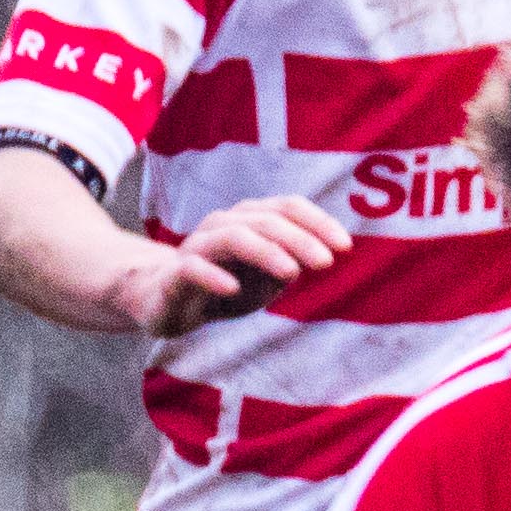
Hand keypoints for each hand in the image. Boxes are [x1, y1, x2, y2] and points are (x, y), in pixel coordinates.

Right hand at [115, 196, 349, 340]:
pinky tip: (234, 290)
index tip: (345, 247)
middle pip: (265, 220)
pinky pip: (192, 268)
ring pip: (233, 237)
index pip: (287, 207)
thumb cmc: (226, 286)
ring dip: (266, 252)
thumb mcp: (268, 279)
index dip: (318, 222)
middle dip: (299, 239)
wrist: (165, 302)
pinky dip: (213, 276)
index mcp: (249, 220)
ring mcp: (197, 247)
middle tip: (326, 263)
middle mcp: (224, 225)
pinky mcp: (174, 274)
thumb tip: (326, 255)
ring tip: (291, 273)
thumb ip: (293, 264)